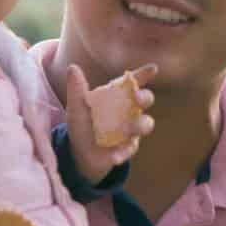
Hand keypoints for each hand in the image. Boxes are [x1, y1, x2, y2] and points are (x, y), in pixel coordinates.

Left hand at [64, 63, 156, 185]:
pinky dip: (122, 152)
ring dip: (141, 125)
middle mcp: (128, 109)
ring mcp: (131, 129)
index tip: (153, 69)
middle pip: (145, 99)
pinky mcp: (127, 147)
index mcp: (116, 95)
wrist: (79, 153)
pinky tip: (113, 157)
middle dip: (145, 97)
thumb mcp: (77, 107)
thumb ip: (76, 89)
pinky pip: (129, 148)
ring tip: (130, 129)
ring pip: (145, 124)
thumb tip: (73, 68)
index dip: (143, 75)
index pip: (132, 82)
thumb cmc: (82, 124)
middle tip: (138, 98)